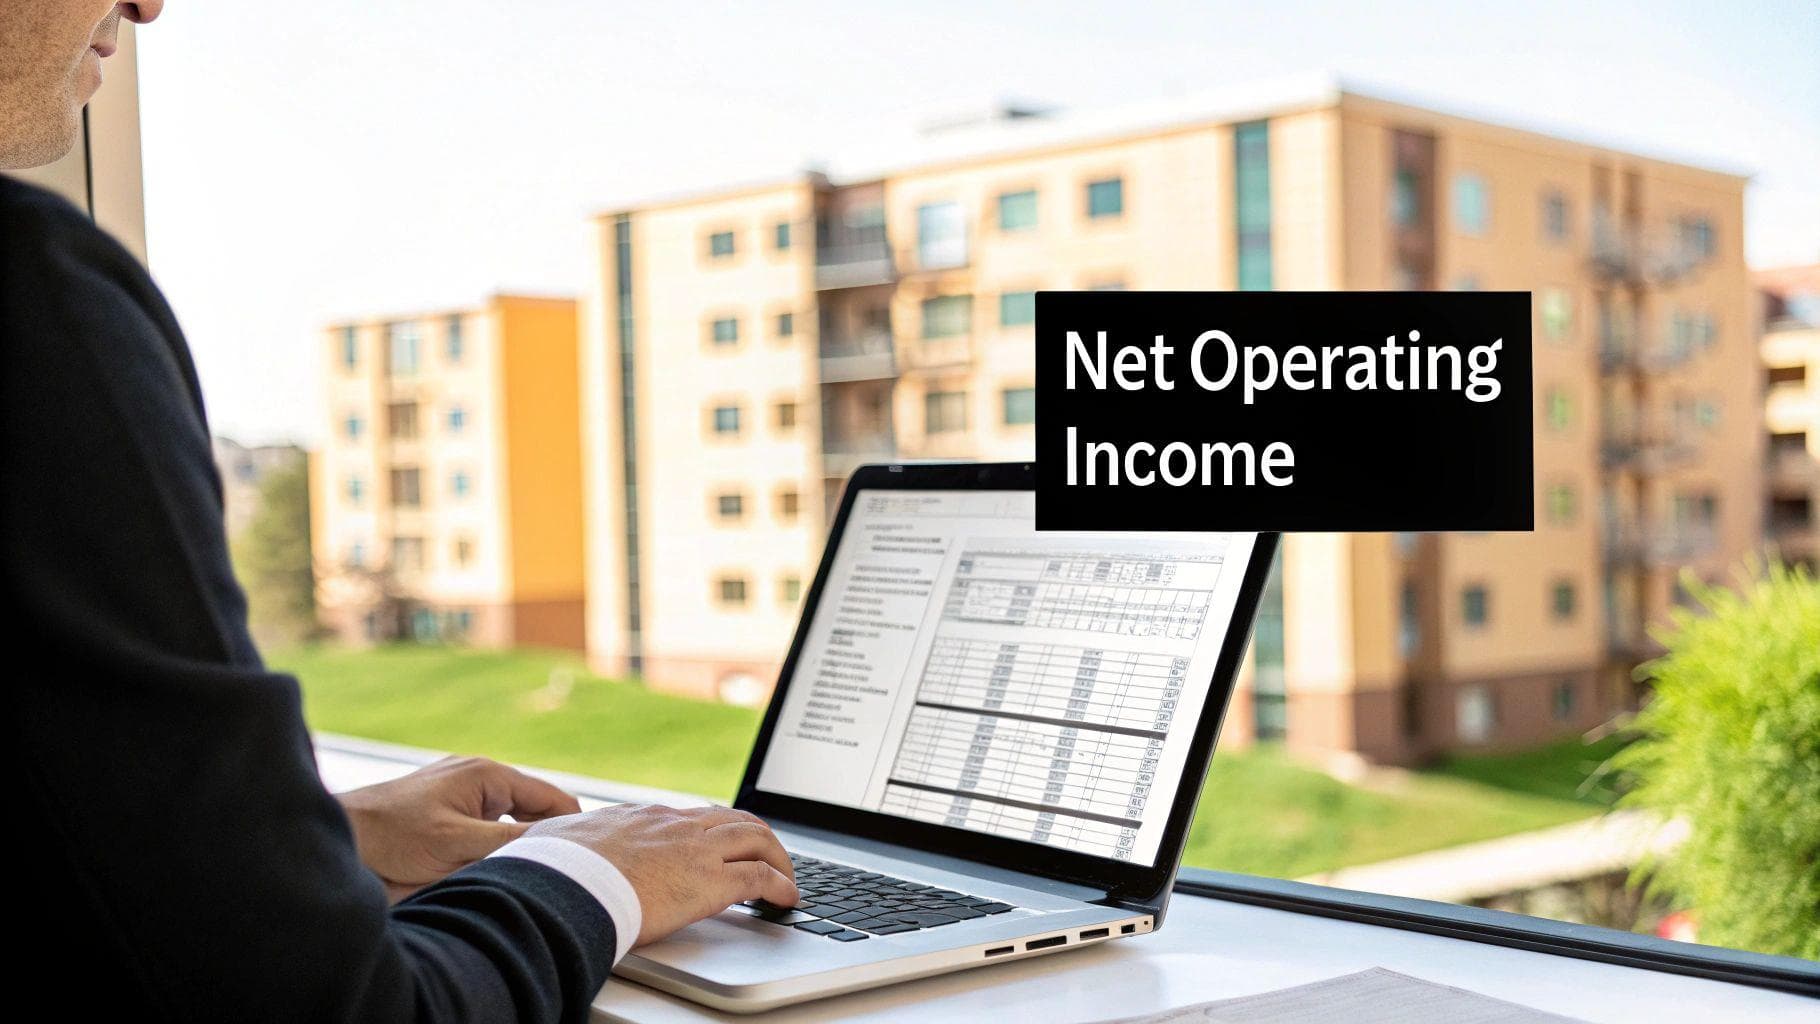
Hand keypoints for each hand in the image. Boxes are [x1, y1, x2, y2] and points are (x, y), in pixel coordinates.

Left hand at [337, 755, 581, 902]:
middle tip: (564, 873)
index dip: (573, 826)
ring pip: (512, 822)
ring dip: (521, 846)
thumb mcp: (457, 842)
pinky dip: (499, 848)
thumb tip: (557, 847)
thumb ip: (508, 842)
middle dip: (548, 838)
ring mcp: (462, 793)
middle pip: (535, 809)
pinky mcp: (448, 813)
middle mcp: (479, 778)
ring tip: (534, 875)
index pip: (552, 798)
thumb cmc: (392, 835)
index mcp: (488, 774)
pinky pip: (489, 829)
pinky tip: (500, 871)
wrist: (340, 837)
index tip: (591, 856)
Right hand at [525, 804, 797, 946]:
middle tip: (769, 858)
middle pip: (734, 819)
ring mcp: (695, 850)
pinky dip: (781, 886)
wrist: (563, 884)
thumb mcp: (556, 840)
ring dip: (778, 859)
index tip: (724, 843)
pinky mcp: (708, 881)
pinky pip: (760, 878)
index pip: (693, 816)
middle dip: (758, 837)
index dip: (716, 829)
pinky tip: (787, 899)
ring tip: (786, 880)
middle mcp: (675, 825)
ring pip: (757, 839)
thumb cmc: (553, 868)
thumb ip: (562, 840)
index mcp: (643, 817)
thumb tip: (541, 844)